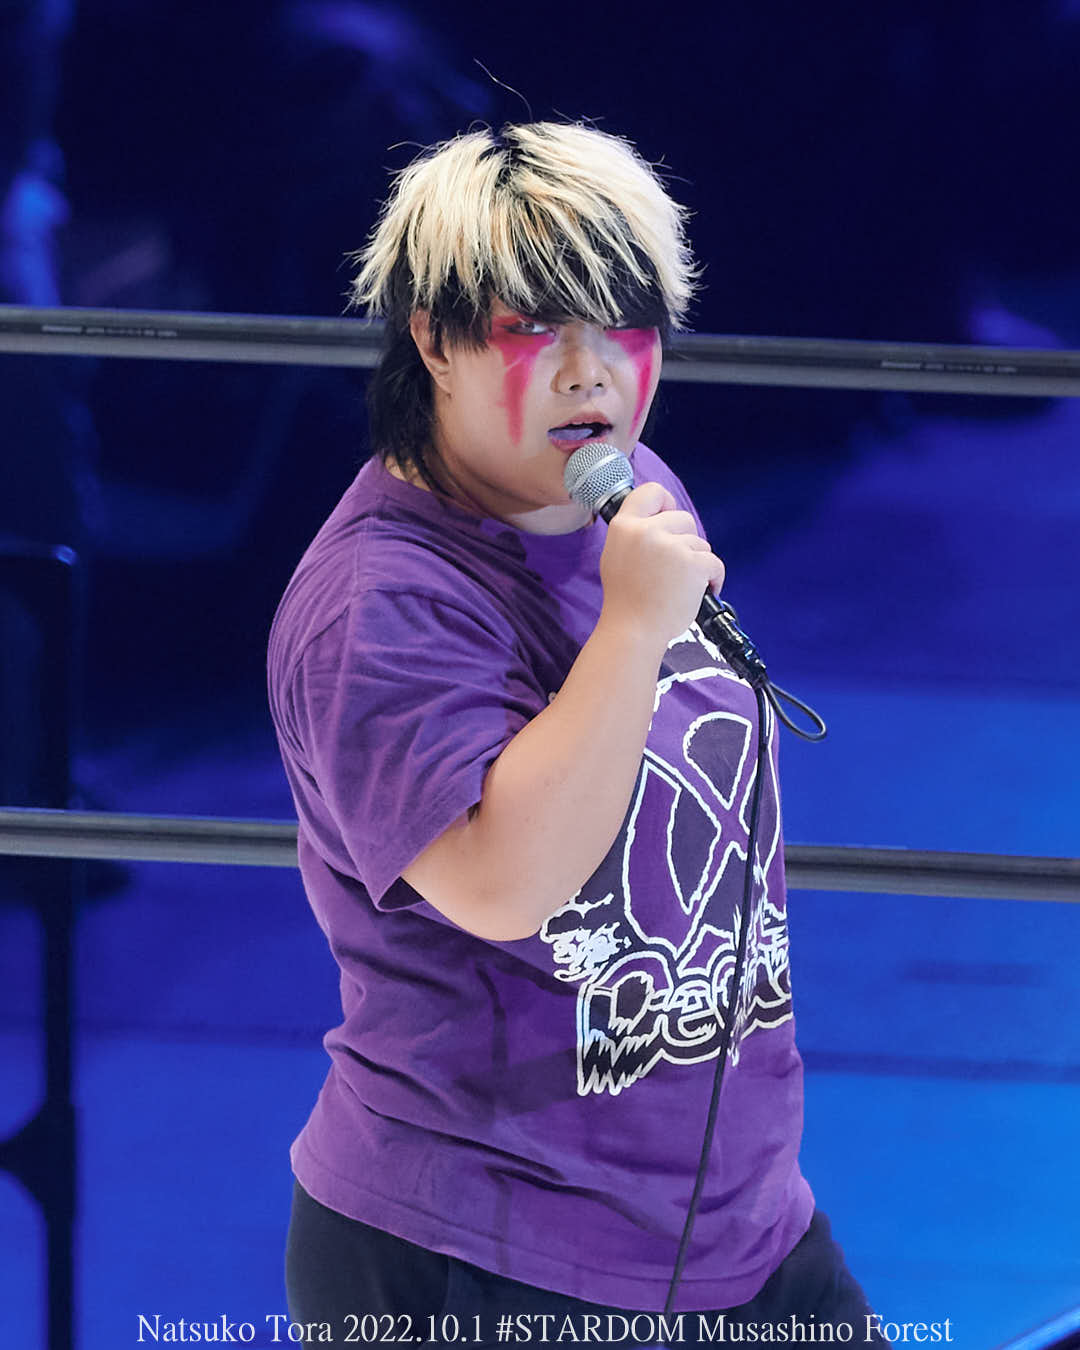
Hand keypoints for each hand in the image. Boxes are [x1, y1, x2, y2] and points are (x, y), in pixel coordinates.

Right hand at [598, 482, 725, 648]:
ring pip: (700, 543)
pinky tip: (704, 591)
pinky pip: (715, 562)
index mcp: (624, 526)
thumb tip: (662, 517)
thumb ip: (635, 533)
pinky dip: (714, 578)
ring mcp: (671, 547)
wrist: (633, 630)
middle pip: (683, 519)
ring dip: (698, 563)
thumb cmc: (626, 599)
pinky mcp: (694, 564)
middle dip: (686, 541)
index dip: (666, 502)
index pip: (652, 491)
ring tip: (682, 585)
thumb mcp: (616, 555)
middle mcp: (647, 531)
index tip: (669, 519)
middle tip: (674, 568)